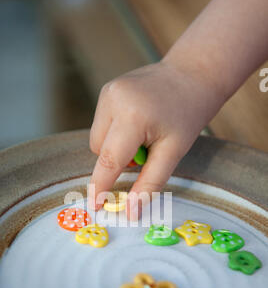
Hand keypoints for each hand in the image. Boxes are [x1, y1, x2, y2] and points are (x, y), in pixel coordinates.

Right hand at [89, 59, 222, 219]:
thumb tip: (131, 212)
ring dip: (115, 147)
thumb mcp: (173, 152)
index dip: (101, 187)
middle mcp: (113, 100)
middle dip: (117, 161)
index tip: (96, 207)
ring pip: (98, 139)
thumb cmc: (188, 114)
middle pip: (100, 151)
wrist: (192, 74)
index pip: (109, 160)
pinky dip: (116, 132)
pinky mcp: (106, 90)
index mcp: (133, 116)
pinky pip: (102, 125)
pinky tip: (137, 122)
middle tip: (146, 152)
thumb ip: (150, 183)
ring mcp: (108, 92)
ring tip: (143, 134)